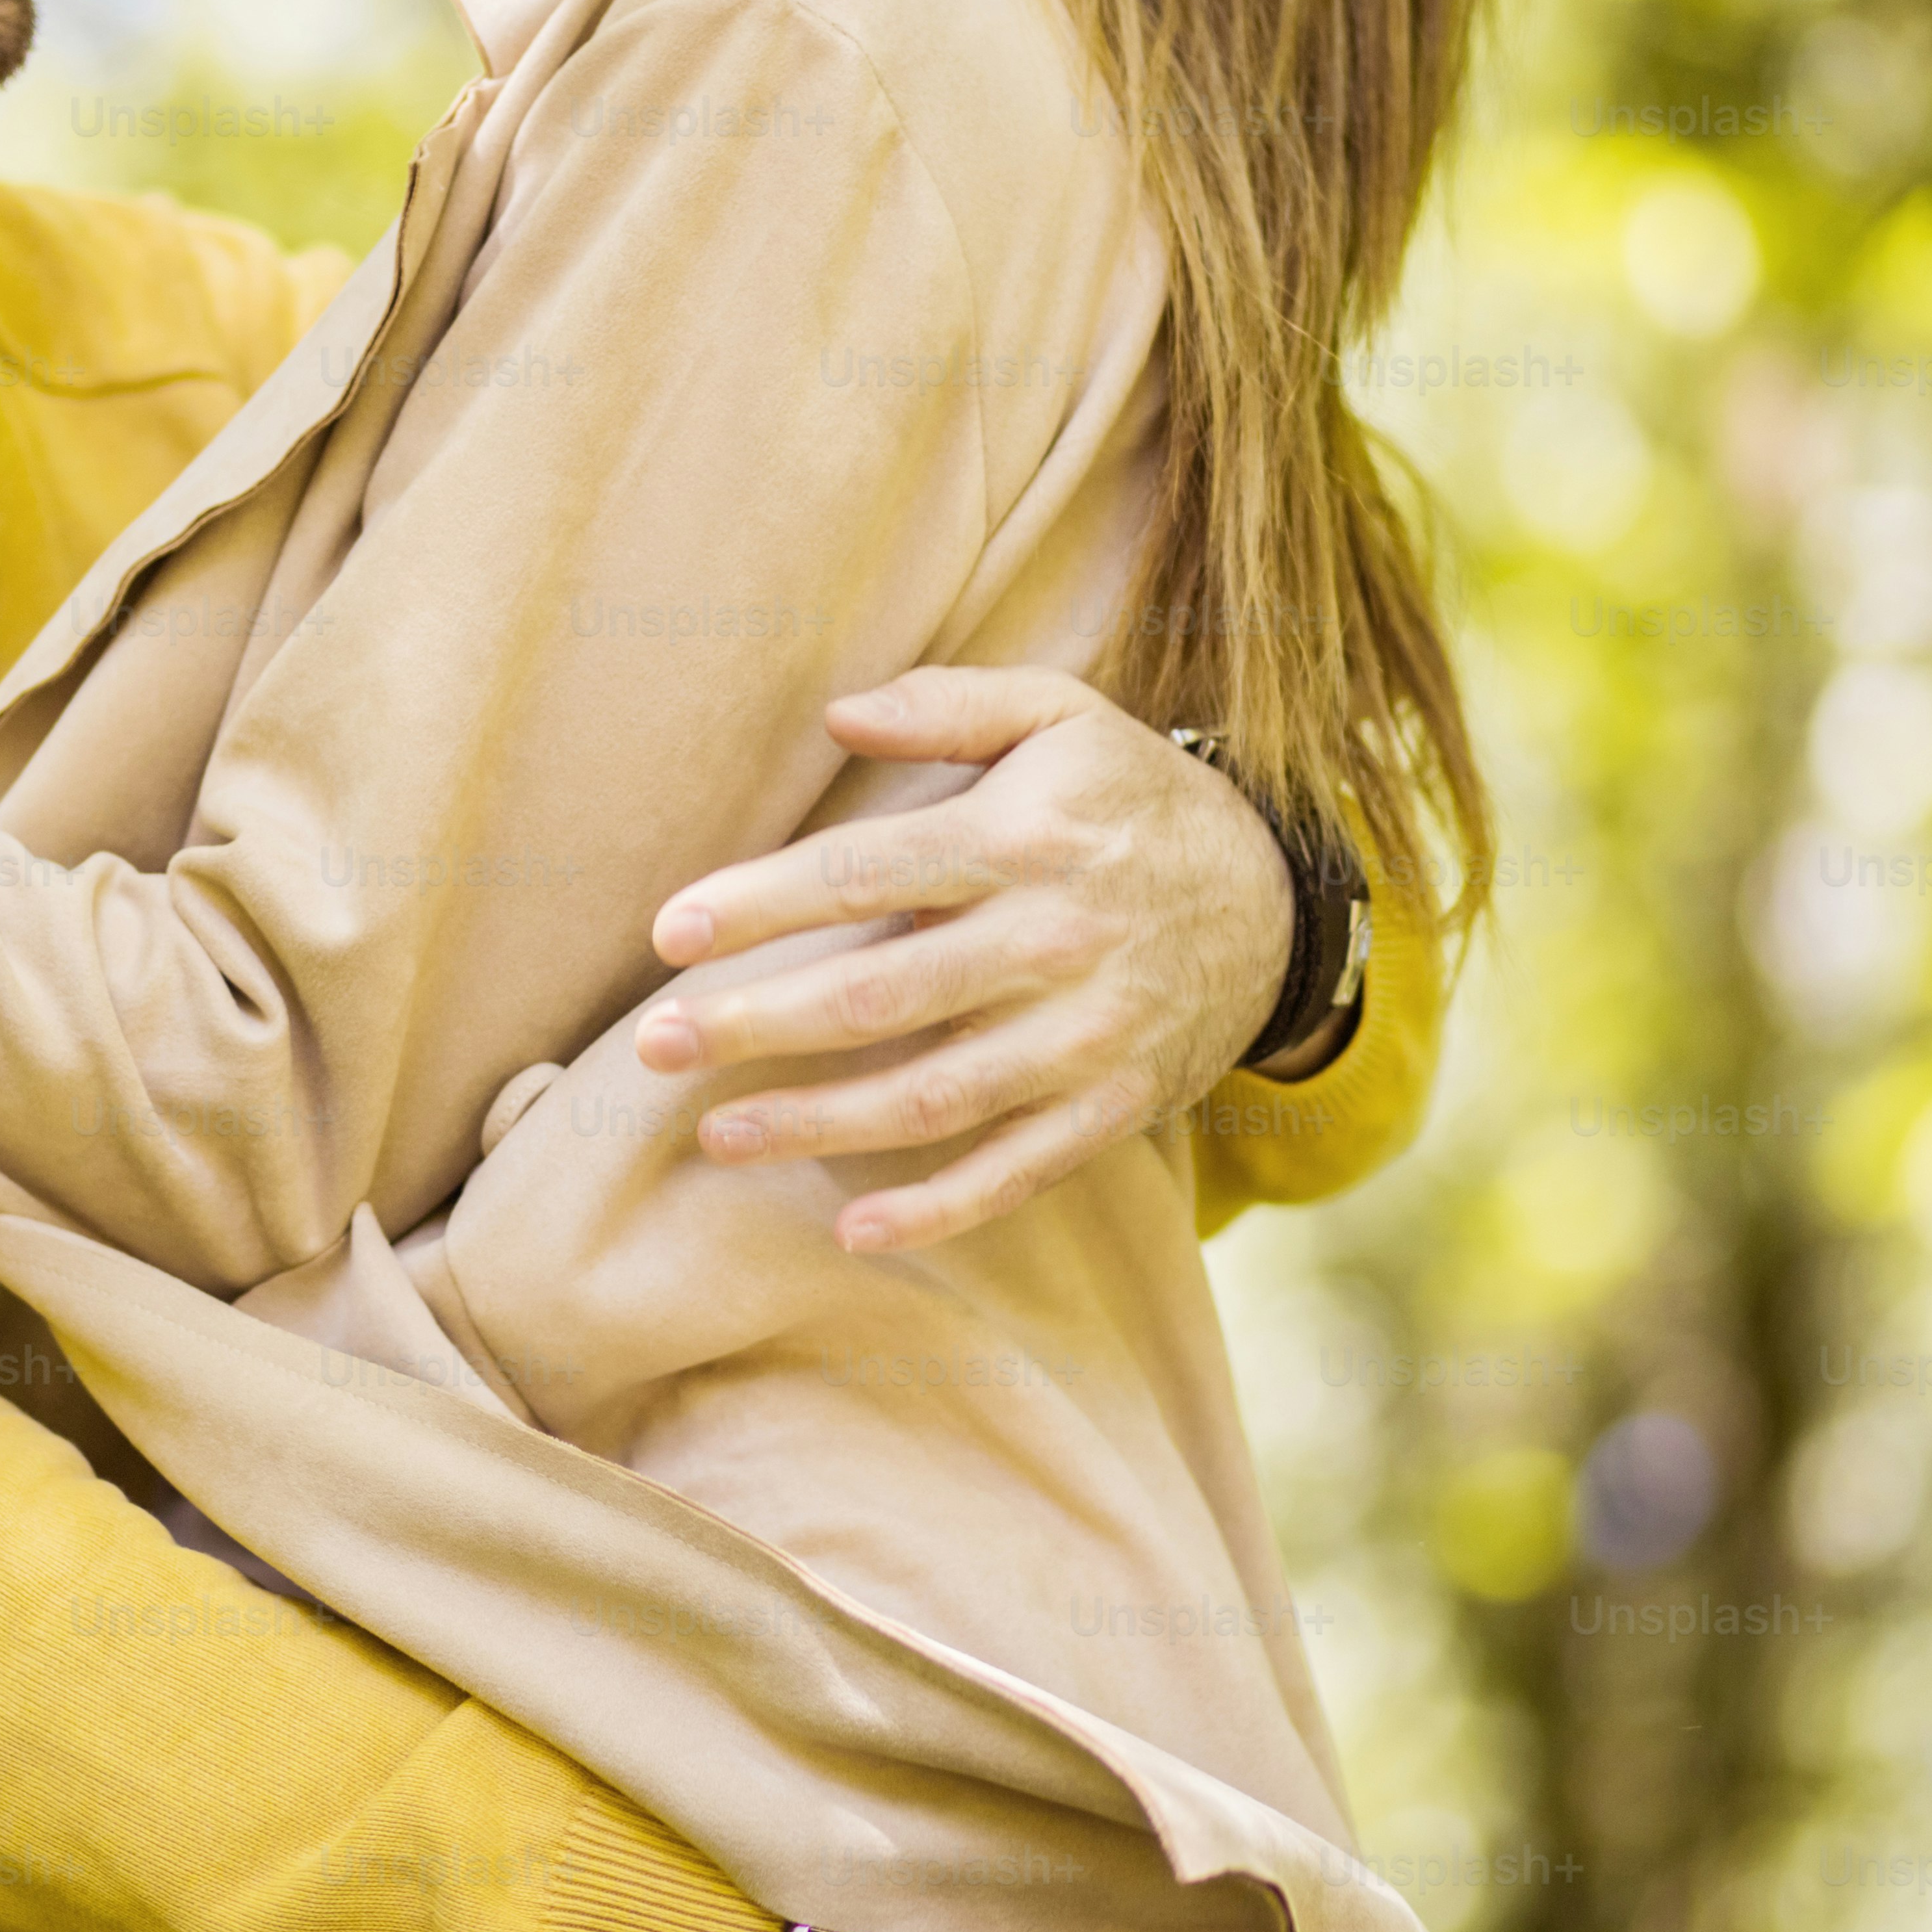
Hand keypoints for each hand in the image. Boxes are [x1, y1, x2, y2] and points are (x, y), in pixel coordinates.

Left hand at [634, 668, 1299, 1252]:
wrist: (1277, 898)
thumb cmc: (1133, 799)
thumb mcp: (1061, 714)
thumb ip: (948, 704)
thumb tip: (834, 713)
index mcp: (1024, 840)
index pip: (866, 874)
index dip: (760, 906)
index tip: (668, 933)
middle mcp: (1052, 942)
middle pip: (877, 996)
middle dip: (754, 1024)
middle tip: (653, 1043)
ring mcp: (1086, 1036)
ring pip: (931, 1097)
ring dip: (815, 1122)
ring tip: (716, 1135)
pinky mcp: (1113, 1106)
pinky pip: (1015, 1172)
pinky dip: (936, 1209)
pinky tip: (852, 1227)